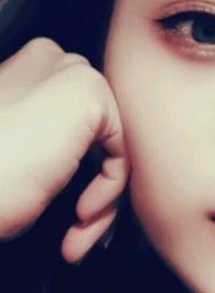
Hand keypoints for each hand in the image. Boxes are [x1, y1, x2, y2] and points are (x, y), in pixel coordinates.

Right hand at [0, 37, 129, 263]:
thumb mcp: (17, 150)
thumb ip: (46, 141)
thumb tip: (72, 161)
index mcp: (25, 71)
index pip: (70, 122)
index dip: (68, 171)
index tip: (60, 210)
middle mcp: (49, 61)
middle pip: (94, 131)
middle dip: (89, 184)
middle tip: (76, 226)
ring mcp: (71, 72)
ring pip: (109, 144)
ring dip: (100, 196)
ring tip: (77, 231)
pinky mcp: (91, 92)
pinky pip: (120, 150)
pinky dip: (108, 189)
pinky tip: (81, 214)